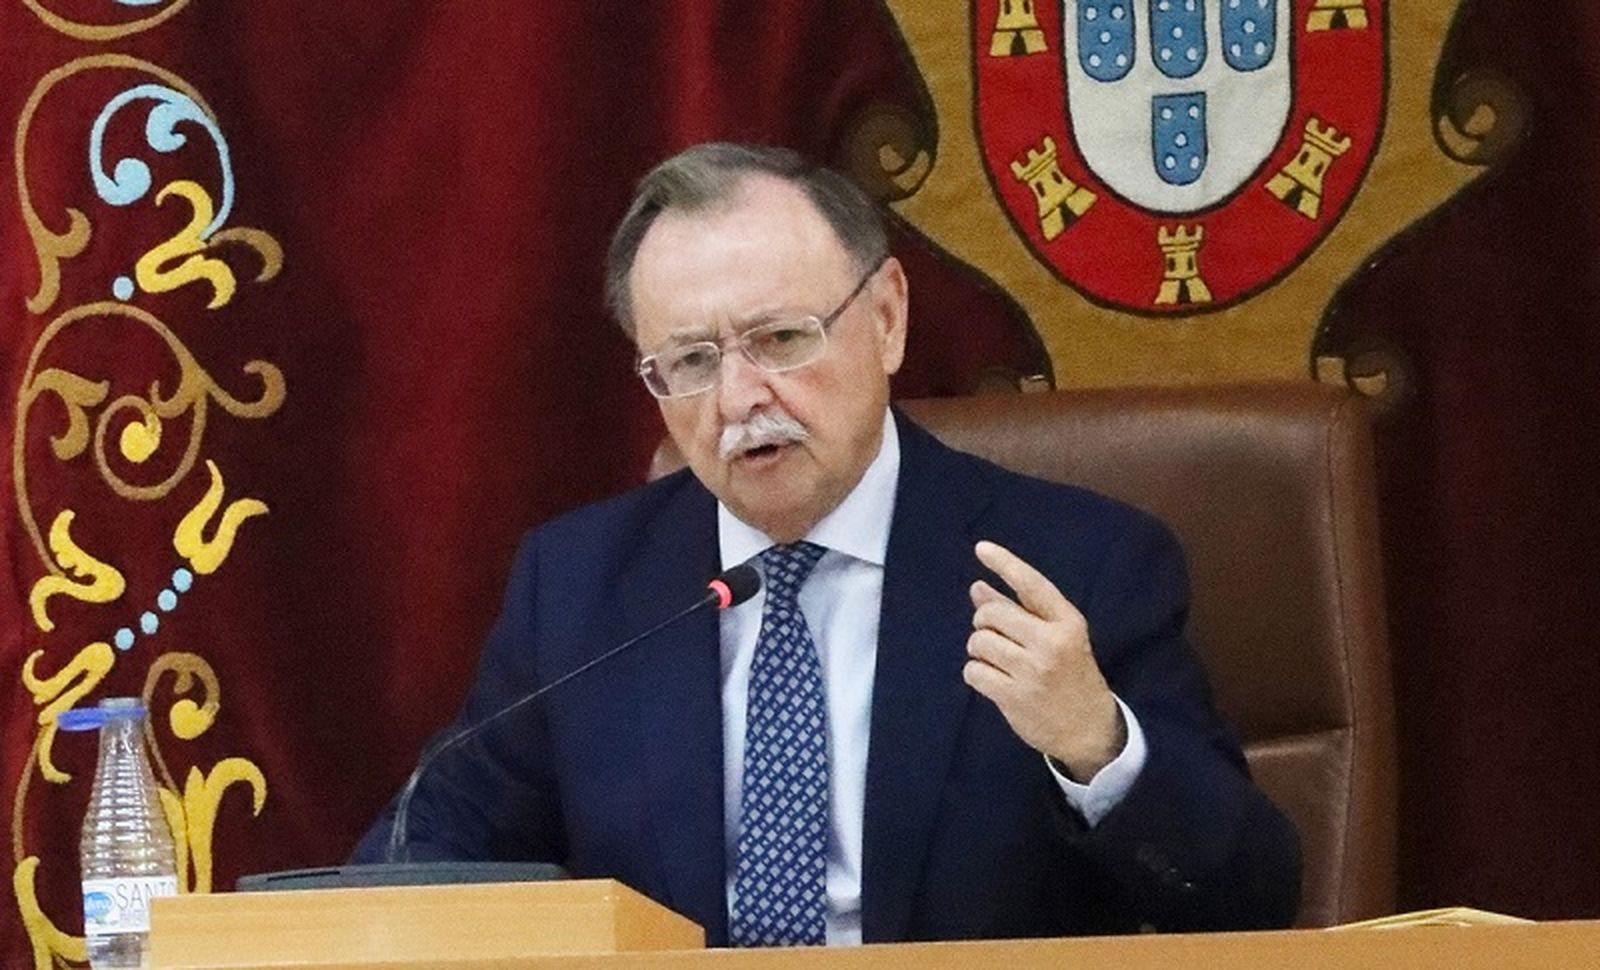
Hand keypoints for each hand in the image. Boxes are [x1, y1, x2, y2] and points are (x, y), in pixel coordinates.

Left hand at [964, 540, 1125, 781]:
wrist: (1090, 730)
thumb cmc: (1071, 676)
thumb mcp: (1058, 638)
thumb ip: (1019, 611)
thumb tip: (977, 588)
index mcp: (1068, 622)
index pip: (1031, 584)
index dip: (1004, 563)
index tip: (981, 548)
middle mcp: (1051, 642)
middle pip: (992, 614)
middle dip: (985, 623)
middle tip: (999, 639)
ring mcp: (1032, 670)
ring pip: (979, 642)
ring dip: (980, 651)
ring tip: (999, 662)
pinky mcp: (1014, 696)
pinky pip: (973, 671)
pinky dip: (977, 674)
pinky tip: (994, 681)